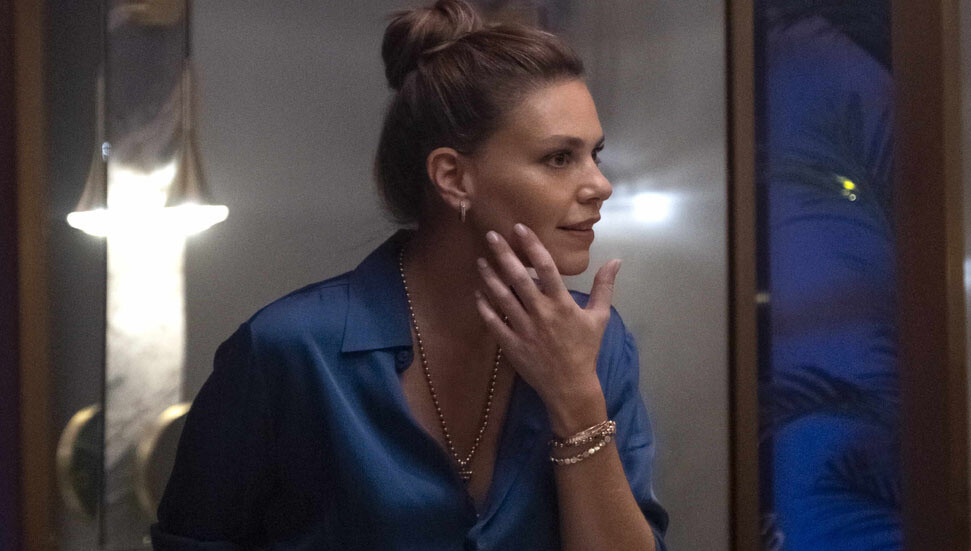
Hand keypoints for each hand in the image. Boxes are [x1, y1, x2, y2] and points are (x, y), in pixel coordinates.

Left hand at [473, 223, 621, 414]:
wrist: (570, 386)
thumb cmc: (585, 350)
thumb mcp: (600, 318)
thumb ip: (604, 287)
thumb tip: (615, 260)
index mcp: (562, 304)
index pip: (546, 268)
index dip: (532, 246)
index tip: (519, 228)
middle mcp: (541, 313)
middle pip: (518, 278)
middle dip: (504, 255)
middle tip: (491, 235)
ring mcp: (524, 329)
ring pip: (502, 298)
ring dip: (489, 277)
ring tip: (480, 260)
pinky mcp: (511, 344)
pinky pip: (494, 322)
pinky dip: (485, 307)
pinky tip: (478, 293)